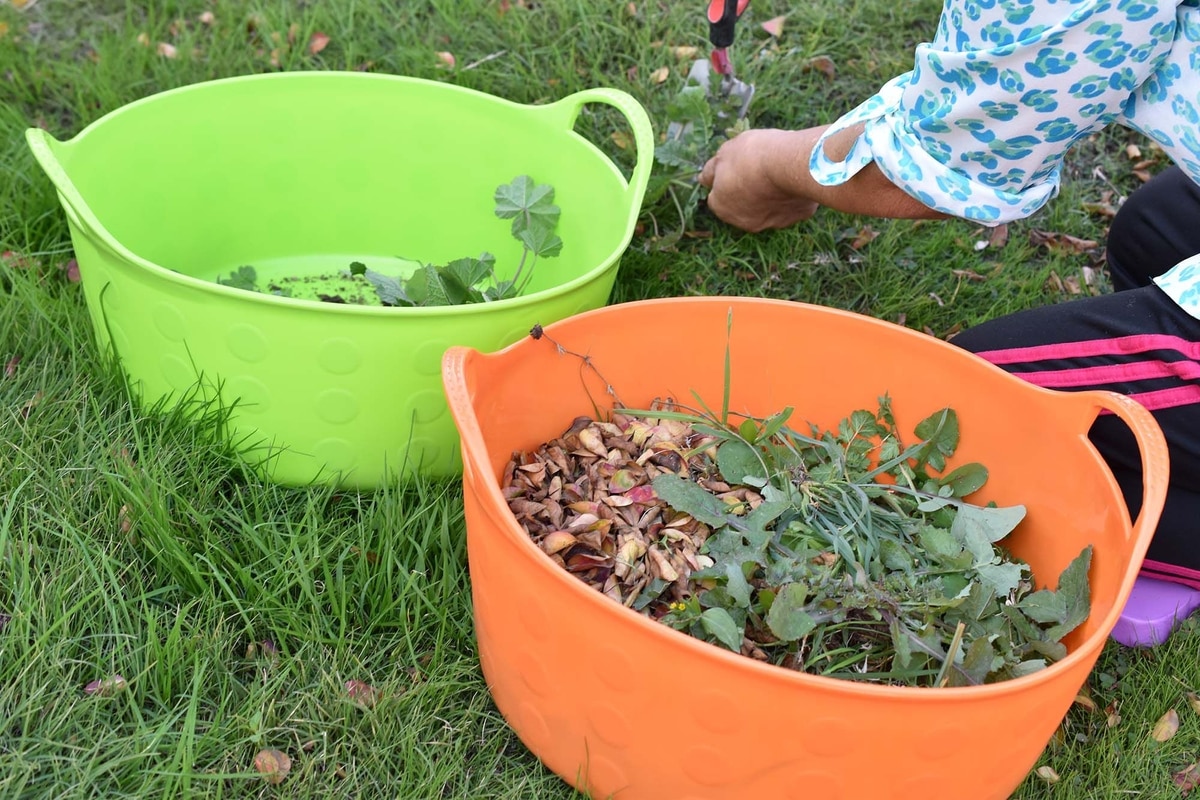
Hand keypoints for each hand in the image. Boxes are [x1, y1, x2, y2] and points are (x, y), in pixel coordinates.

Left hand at [698, 129, 819, 231]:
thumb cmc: (751, 156)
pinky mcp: (798, 216)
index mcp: (721, 208)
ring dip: (771, 195)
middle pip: (744, 206)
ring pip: (770, 208)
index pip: (718, 197)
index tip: (738, 167)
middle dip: (749, 191)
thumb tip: (702, 178)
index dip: (727, 181)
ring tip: (778, 173)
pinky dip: (793, 195)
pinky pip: (793, 205)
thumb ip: (712, 170)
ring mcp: (773, 222)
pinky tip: (794, 179)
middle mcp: (744, 222)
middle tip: (758, 170)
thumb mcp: (724, 155)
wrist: (788, 163)